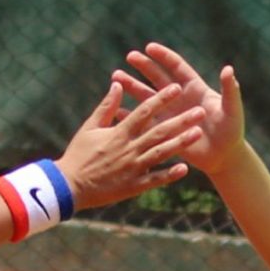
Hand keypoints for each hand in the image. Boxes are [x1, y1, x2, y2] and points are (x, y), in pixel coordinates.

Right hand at [56, 80, 202, 211]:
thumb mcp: (90, 127)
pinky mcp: (133, 186)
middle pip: (159, 131)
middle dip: (181, 120)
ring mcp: (132, 167)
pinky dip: (169, 175)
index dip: (161, 99)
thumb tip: (117, 84)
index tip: (177, 88)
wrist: (69, 186)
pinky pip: (154, 180)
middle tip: (200, 110)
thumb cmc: (78, 154)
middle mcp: (129, 148)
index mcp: (119, 132)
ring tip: (198, 133)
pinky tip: (185, 169)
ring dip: (180, 143)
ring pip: (161, 153)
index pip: (144, 111)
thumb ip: (107, 106)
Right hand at [116, 42, 243, 177]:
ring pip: (147, 97)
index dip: (164, 57)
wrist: (225, 156)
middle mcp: (179, 99)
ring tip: (116, 77)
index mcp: (195, 88)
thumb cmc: (232, 131)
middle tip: (129, 56)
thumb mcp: (232, 110)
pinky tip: (117, 110)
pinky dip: (132, 116)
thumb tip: (228, 70)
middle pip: (158, 78)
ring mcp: (170, 114)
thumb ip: (230, 90)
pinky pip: (145, 122)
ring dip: (133, 87)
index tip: (150, 47)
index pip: (177, 67)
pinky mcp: (165, 132)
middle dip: (144, 66)